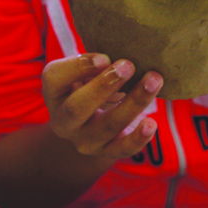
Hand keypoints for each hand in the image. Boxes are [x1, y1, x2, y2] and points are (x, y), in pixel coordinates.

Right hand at [42, 53, 162, 160]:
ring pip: (107, 125)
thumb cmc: (91, 80)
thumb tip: (121, 56)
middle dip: (104, 85)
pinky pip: (121, 149)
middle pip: (77, 108)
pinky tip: (151, 123)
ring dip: (133, 102)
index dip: (79, 67)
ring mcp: (84, 140)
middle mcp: (63, 121)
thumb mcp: (86, 68)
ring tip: (153, 80)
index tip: (105, 56)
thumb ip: (96, 60)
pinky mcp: (106, 151)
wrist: (94, 117)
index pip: (55, 78)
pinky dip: (138, 138)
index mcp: (54, 93)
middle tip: (129, 65)